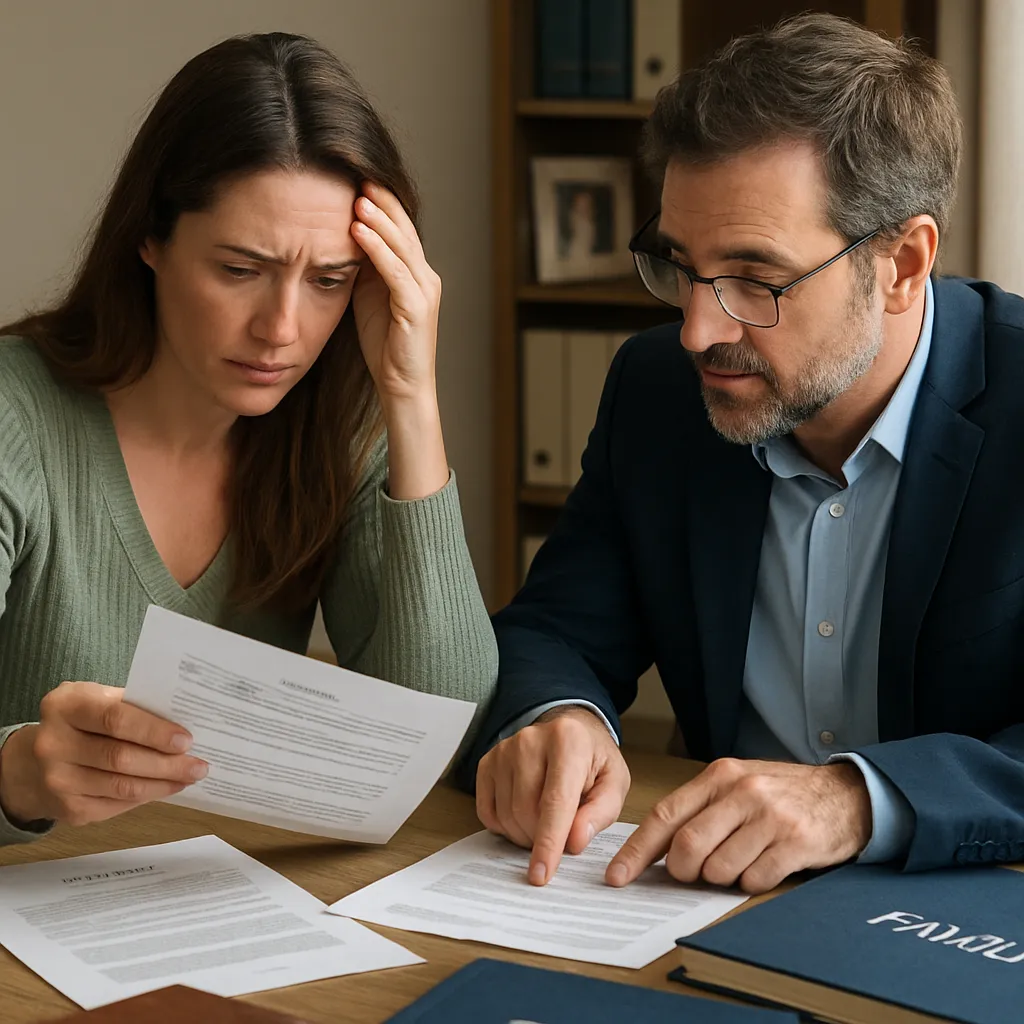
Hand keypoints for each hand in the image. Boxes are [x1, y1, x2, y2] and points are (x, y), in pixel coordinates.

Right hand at [0, 682, 207, 827]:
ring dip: (163, 783)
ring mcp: (58, 780)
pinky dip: (147, 796)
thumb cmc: (82, 723)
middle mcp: (54, 743)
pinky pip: (117, 804)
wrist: (33, 763)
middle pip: (121, 757)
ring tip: (190, 776)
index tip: (186, 739)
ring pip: (122, 786)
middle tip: (199, 765)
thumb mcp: (97, 700)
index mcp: (65, 705)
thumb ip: (132, 706)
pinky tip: (166, 788)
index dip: (153, 730)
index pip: (115, 718)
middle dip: (167, 763)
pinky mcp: (67, 809)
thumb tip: (184, 720)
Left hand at [350, 182, 448, 499]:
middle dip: (381, 201)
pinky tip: (358, 231)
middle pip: (403, 229)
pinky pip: (396, 272)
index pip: (398, 229)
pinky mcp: (416, 309)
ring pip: (402, 246)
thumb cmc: (384, 347)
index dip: (379, 203)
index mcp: (413, 274)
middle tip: (356, 173)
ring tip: (357, 196)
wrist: (402, 388)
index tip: (353, 179)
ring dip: (379, 219)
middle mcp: (425, 277)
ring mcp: (424, 292)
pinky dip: (378, 249)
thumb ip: (362, 270)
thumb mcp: (368, 299)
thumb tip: (339, 240)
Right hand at [476, 706, 630, 885]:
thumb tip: (574, 842)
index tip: (541, 874)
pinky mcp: (488, 761)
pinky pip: (487, 811)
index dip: (548, 842)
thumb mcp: (614, 784)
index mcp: (568, 741)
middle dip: (541, 839)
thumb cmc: (593, 761)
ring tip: (546, 824)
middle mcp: (531, 740)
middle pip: (526, 810)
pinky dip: (505, 827)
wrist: (570, 732)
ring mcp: (505, 749)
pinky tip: (525, 818)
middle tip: (561, 838)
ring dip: (525, 835)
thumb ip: (600, 814)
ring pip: (506, 814)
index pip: (555, 801)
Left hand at [605, 758, 871, 893]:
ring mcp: (770, 816)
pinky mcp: (796, 842)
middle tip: (695, 873)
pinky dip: (753, 883)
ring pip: (719, 869)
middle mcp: (742, 792)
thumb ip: (700, 811)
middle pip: (687, 847)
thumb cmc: (781, 795)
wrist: (845, 795)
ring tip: (741, 861)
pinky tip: (766, 866)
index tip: (617, 877)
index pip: (665, 816)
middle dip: (683, 871)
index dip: (637, 851)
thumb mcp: (738, 786)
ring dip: (722, 878)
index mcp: (719, 776)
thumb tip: (656, 851)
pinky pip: (755, 880)